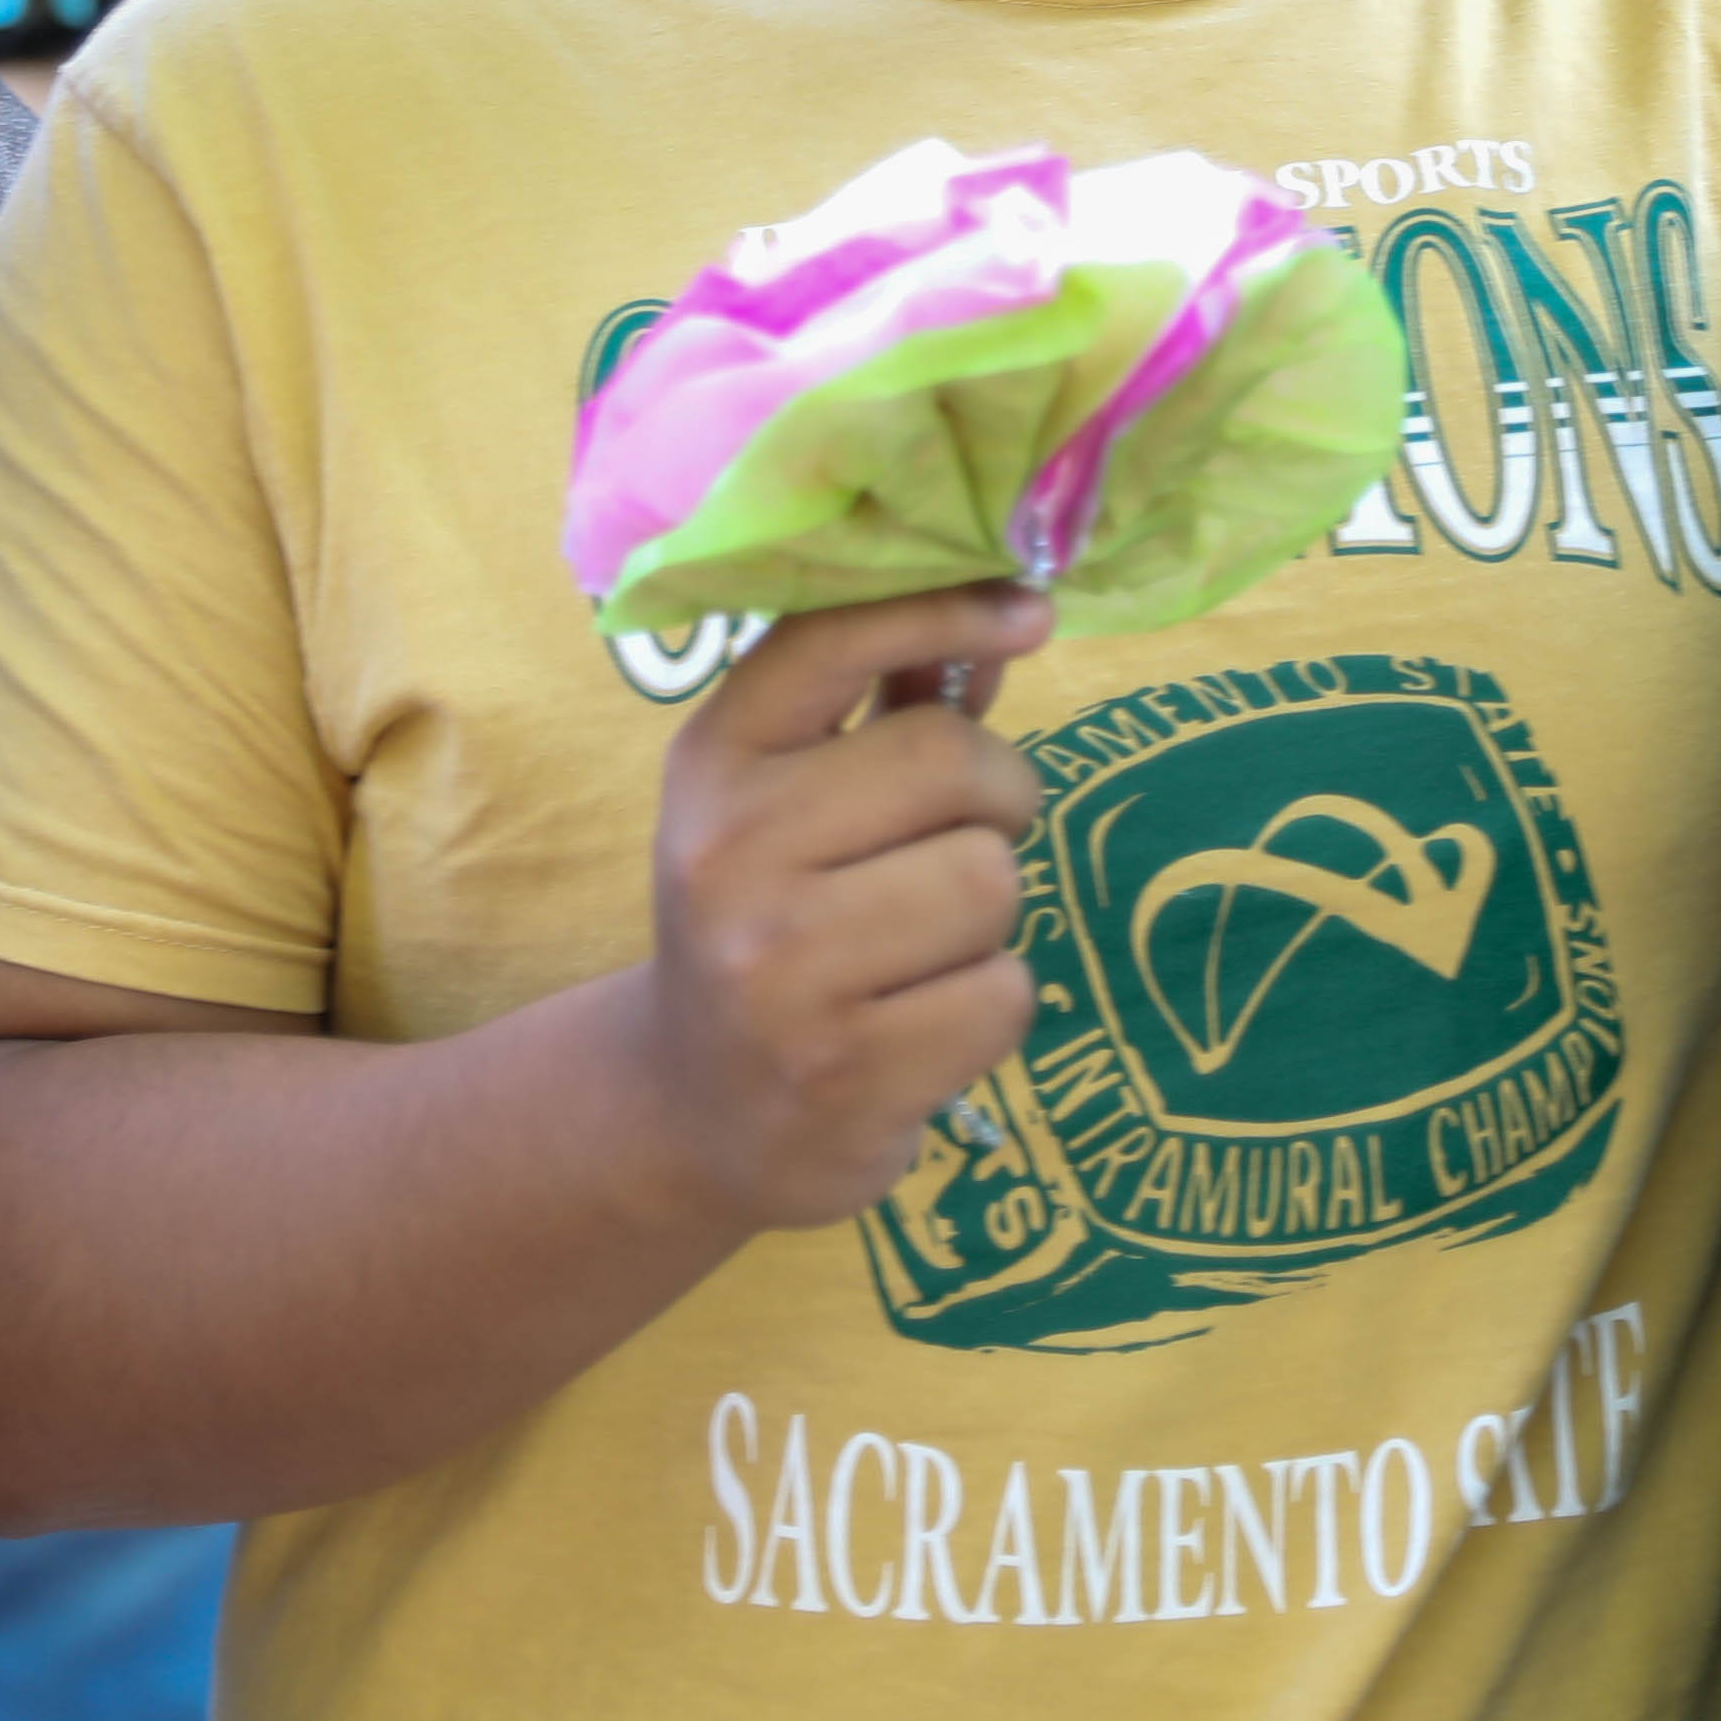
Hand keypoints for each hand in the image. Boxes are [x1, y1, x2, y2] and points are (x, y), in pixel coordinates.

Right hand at [622, 585, 1044, 1231]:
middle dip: (994, 798)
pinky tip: (922, 1021)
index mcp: (714, 764)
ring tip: (923, 945)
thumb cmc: (771, 920)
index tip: (1031, 610)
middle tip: (957, 843)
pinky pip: (1004, 995)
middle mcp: (730, 856)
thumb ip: (890, 711)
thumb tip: (1007, 621)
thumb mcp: (790, 804)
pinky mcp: (847, 1072)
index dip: (948, 609)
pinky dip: (989, 1006)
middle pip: (949, 762)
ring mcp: (781, 972)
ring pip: (990, 882)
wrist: (690, 1111)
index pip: (832, 640)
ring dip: (990, 915)